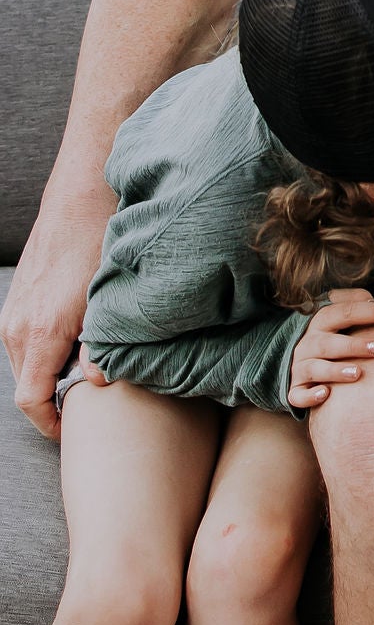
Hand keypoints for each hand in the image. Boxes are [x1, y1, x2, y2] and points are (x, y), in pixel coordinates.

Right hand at [4, 180, 114, 439]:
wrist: (83, 192)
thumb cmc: (101, 244)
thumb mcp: (110, 300)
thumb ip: (104, 346)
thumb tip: (100, 383)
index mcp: (39, 333)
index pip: (31, 400)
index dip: (52, 423)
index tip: (75, 431)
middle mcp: (17, 325)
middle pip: (27, 384)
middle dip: (56, 397)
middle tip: (94, 401)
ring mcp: (13, 309)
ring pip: (26, 361)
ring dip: (52, 371)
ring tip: (90, 366)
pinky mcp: (19, 296)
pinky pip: (26, 339)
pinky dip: (47, 349)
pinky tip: (80, 336)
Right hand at [290, 285, 373, 406]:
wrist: (297, 358)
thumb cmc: (330, 334)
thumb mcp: (338, 312)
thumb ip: (356, 301)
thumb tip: (373, 300)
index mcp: (322, 321)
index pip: (347, 311)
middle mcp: (309, 344)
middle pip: (329, 343)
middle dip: (354, 346)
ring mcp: (300, 367)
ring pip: (314, 369)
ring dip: (335, 371)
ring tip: (357, 373)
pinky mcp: (295, 389)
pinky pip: (298, 394)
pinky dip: (310, 395)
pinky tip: (325, 394)